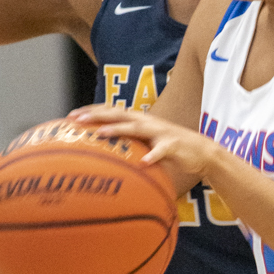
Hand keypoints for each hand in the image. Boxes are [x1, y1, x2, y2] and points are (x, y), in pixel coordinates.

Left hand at [68, 105, 212, 188]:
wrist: (202, 152)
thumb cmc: (169, 150)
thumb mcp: (146, 145)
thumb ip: (128, 146)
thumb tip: (103, 157)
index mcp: (138, 121)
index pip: (111, 111)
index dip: (91, 111)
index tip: (71, 116)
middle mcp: (147, 122)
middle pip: (118, 114)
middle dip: (97, 115)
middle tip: (77, 119)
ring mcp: (160, 131)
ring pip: (136, 128)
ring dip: (118, 130)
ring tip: (102, 133)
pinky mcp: (173, 144)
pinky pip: (162, 150)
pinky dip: (153, 155)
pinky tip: (144, 162)